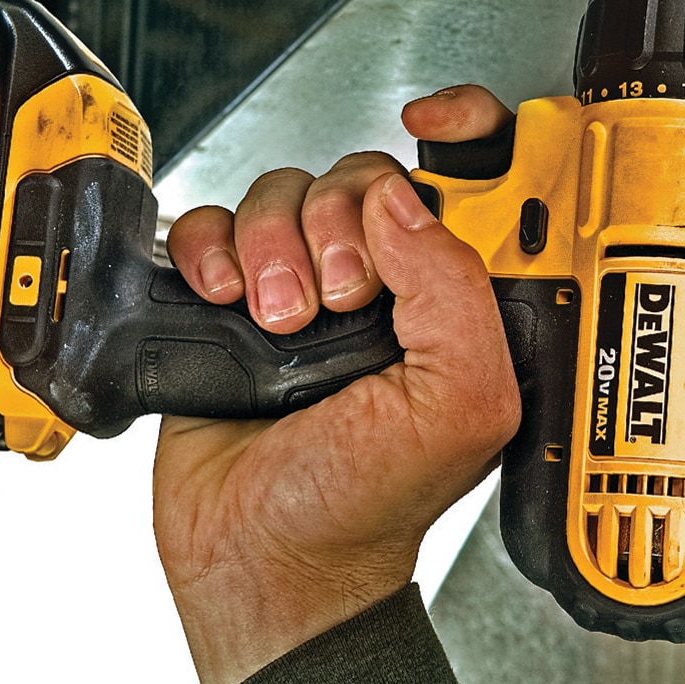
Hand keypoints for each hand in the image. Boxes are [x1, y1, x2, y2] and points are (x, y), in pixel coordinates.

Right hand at [156, 85, 520, 683]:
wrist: (262, 562)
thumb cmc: (362, 509)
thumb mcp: (454, 409)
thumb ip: (452, 292)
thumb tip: (400, 203)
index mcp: (453, 299)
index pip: (473, 178)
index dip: (464, 128)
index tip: (435, 121)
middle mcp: (384, 283)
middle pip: (360, 172)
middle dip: (338, 223)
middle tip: (336, 298)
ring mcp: (304, 283)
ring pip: (286, 190)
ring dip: (272, 246)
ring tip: (278, 322)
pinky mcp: (232, 294)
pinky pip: (213, 220)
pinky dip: (210, 248)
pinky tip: (225, 299)